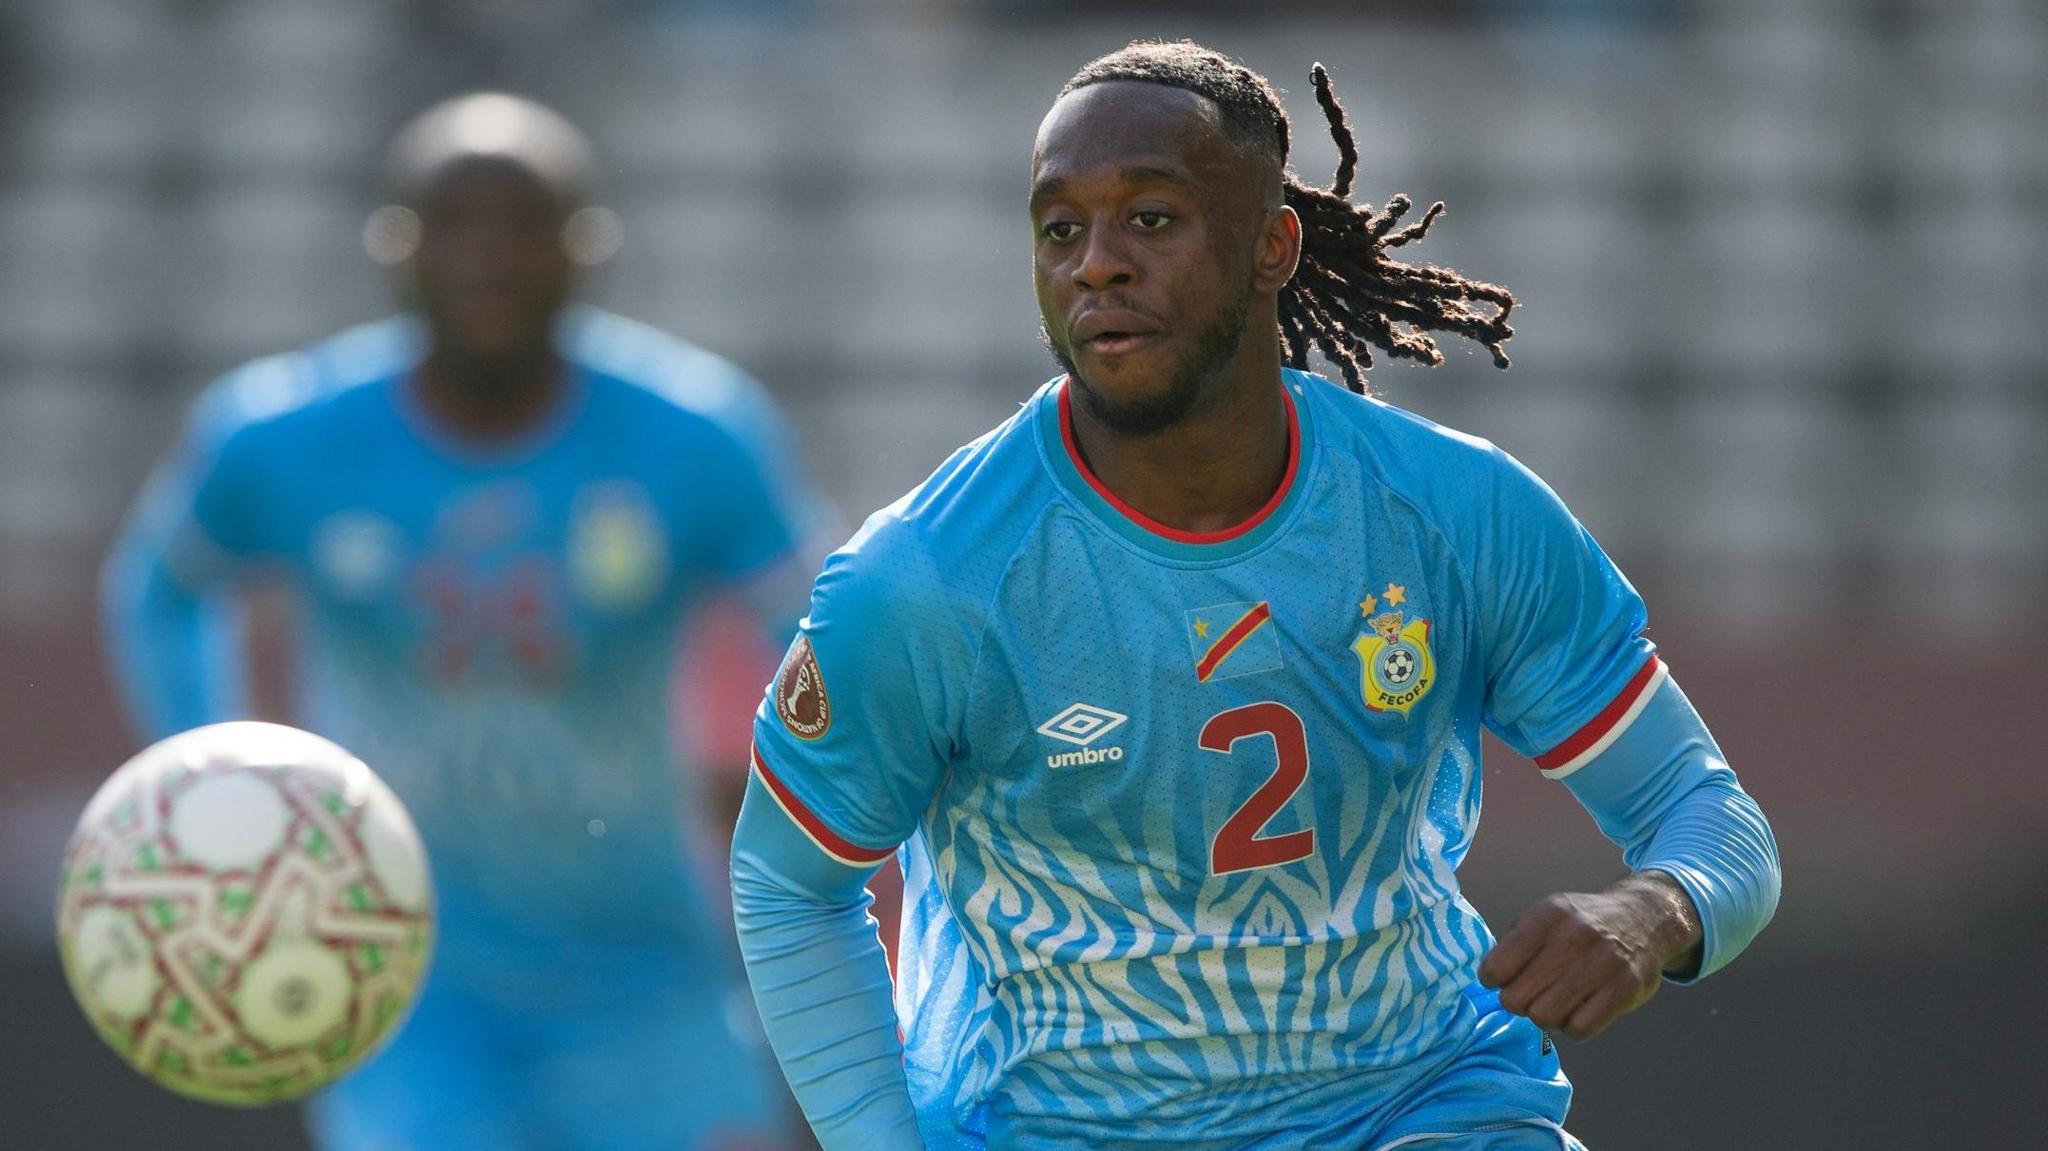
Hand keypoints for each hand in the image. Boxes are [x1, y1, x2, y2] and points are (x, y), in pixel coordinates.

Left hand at [1477, 870, 1702, 1041]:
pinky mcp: (1626, 988)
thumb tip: (1488, 979)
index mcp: (1546, 916)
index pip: (1496, 967)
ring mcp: (1603, 963)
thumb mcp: (1544, 915)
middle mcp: (1574, 937)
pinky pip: (1580, 1029)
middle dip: (1517, 1002)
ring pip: (1545, 1016)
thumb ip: (1513, 943)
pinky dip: (1572, 1027)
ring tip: (1553, 1002)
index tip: (1501, 980)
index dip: (1492, 980)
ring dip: (1544, 1016)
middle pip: (1517, 999)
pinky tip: (1577, 1011)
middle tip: (1530, 994)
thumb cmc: (1580, 924)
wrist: (1642, 919)